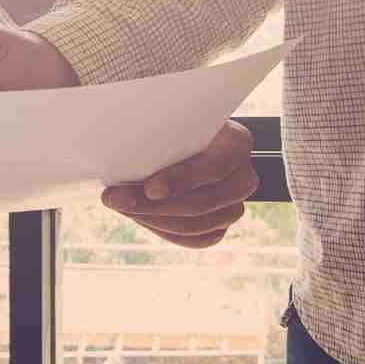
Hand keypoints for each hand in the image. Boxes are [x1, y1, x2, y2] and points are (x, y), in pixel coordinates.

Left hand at [101, 121, 257, 249]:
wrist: (186, 142)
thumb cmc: (177, 128)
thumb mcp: (172, 123)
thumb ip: (158, 137)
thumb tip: (126, 163)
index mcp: (238, 143)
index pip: (215, 167)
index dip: (182, 180)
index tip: (150, 188)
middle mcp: (243, 177)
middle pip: (204, 203)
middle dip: (157, 206)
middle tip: (120, 200)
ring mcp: (235, 205)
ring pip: (198, 226)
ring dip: (155, 220)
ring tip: (124, 207)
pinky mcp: (221, 225)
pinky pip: (196, 240)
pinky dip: (165, 232)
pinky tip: (142, 218)